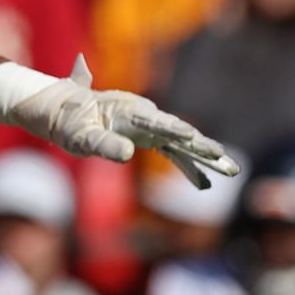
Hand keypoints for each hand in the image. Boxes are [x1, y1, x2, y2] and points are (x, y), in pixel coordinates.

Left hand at [0, 56, 240, 187]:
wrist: (63, 110)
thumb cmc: (68, 122)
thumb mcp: (79, 135)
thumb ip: (102, 142)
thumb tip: (127, 154)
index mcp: (127, 110)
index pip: (154, 122)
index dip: (172, 130)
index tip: (191, 137)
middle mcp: (143, 116)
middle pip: (178, 132)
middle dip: (202, 147)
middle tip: (226, 159)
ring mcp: (148, 127)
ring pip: (181, 143)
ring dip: (204, 158)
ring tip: (231, 171)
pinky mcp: (148, 137)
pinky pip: (173, 153)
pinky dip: (187, 167)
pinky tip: (204, 184)